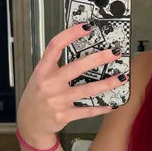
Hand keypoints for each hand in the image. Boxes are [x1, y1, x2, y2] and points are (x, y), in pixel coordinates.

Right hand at [16, 23, 126, 146]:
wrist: (30, 123)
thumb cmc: (37, 97)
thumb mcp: (40, 77)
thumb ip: (56, 66)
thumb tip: (83, 52)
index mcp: (42, 70)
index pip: (55, 46)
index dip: (71, 34)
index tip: (87, 27)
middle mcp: (49, 84)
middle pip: (76, 67)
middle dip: (98, 59)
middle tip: (114, 52)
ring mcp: (57, 100)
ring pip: (87, 90)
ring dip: (107, 83)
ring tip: (122, 77)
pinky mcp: (64, 115)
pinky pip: (87, 110)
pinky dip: (101, 107)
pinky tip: (111, 104)